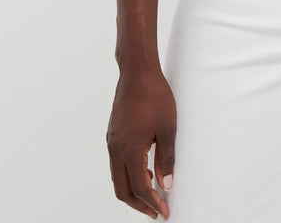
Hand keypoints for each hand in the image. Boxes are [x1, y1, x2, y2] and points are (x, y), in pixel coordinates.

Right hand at [107, 66, 176, 218]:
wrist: (137, 71)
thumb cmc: (155, 96)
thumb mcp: (168, 128)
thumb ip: (166, 159)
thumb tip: (166, 184)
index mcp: (130, 150)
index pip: (140, 188)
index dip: (153, 203)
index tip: (165, 211)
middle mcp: (116, 149)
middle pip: (122, 189)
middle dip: (139, 203)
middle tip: (155, 210)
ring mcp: (112, 141)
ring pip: (117, 176)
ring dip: (133, 188)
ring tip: (153, 190)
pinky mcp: (112, 133)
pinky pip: (116, 162)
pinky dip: (128, 173)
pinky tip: (144, 168)